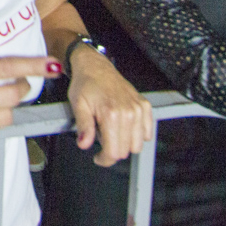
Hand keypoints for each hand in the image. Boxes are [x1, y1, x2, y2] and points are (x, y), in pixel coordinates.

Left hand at [65, 46, 152, 166]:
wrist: (95, 67)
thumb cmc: (86, 84)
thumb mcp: (78, 105)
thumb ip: (83, 127)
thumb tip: (84, 143)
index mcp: (111, 114)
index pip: (114, 152)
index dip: (104, 159)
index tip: (98, 157)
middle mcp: (128, 112)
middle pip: (126, 151)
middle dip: (112, 150)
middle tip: (101, 137)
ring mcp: (138, 109)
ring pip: (138, 145)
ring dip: (125, 143)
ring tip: (111, 130)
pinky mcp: (145, 106)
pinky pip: (147, 133)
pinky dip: (137, 135)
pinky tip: (124, 127)